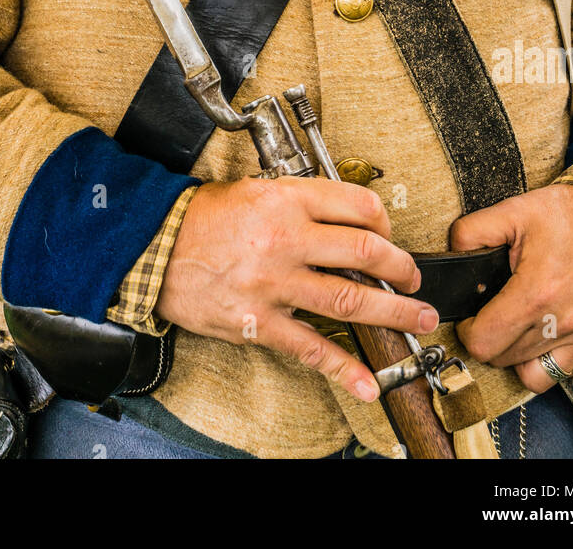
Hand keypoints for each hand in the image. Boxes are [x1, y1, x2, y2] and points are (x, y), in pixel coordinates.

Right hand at [155, 175, 440, 401]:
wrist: (154, 247)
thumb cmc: (201, 218)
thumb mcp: (254, 189)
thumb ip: (298, 201)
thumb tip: (341, 217)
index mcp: (287, 201)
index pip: (357, 205)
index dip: (385, 222)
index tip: (390, 236)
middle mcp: (286, 239)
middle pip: (365, 253)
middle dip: (402, 268)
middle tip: (414, 280)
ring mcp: (275, 284)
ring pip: (349, 300)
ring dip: (392, 313)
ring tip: (418, 319)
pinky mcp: (259, 322)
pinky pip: (310, 348)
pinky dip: (343, 368)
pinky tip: (366, 383)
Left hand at [450, 184, 572, 391]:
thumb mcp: (515, 211)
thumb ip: (473, 232)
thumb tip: (453, 253)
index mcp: (536, 294)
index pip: (484, 344)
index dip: (468, 332)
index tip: (471, 319)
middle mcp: (564, 324)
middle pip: (505, 360)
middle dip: (490, 340)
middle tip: (493, 316)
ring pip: (535, 375)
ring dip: (519, 356)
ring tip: (518, 328)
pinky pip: (568, 370)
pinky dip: (551, 358)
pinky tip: (548, 331)